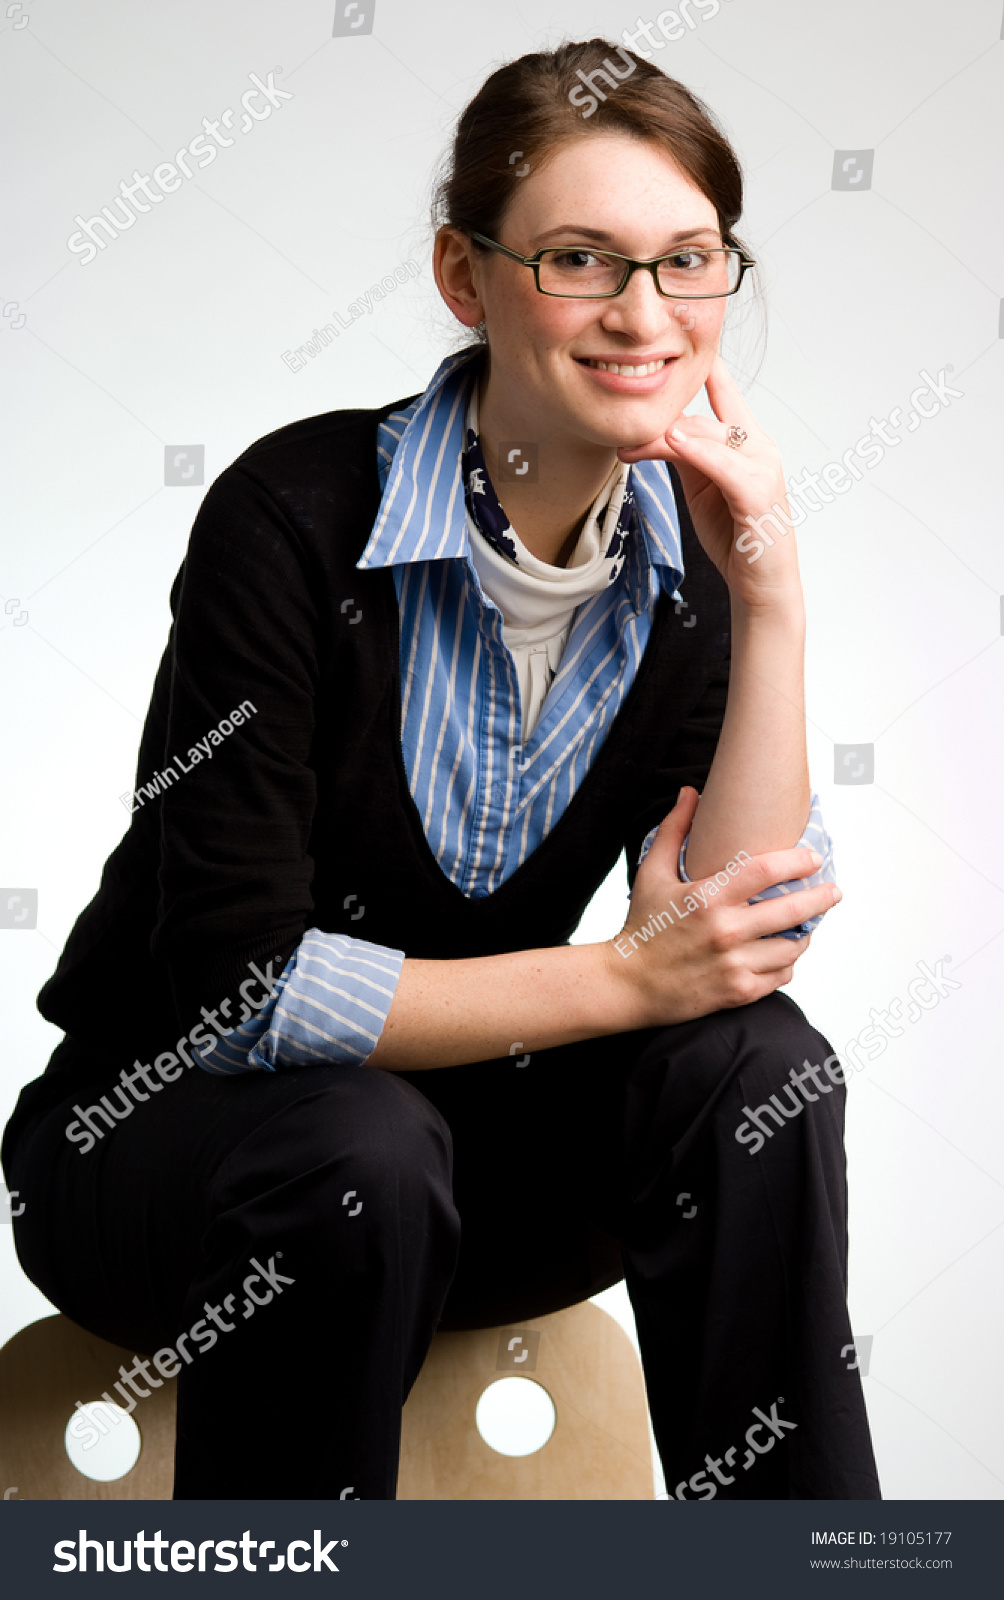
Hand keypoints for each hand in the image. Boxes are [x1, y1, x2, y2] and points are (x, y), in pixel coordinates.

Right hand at [604, 787, 839, 1027]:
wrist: (628, 984)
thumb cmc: (641, 927)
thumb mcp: (652, 873)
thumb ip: (674, 830)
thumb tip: (690, 793)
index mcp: (708, 898)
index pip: (766, 871)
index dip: (797, 861)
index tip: (813, 858)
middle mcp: (726, 931)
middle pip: (792, 910)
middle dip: (821, 897)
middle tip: (832, 891)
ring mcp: (734, 964)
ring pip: (793, 946)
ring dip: (805, 933)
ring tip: (808, 924)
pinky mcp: (738, 992)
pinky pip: (781, 976)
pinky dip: (788, 963)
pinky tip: (785, 953)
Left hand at [617, 354, 801, 612]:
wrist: (762, 587)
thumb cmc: (736, 537)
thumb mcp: (702, 488)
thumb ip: (686, 456)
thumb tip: (656, 432)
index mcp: (746, 442)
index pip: (722, 391)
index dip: (699, 365)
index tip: (668, 339)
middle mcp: (758, 448)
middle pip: (704, 417)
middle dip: (661, 417)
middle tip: (620, 421)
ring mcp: (763, 469)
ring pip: (710, 437)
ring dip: (668, 435)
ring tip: (633, 439)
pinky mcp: (759, 496)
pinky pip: (725, 466)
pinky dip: (699, 452)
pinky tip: (674, 443)